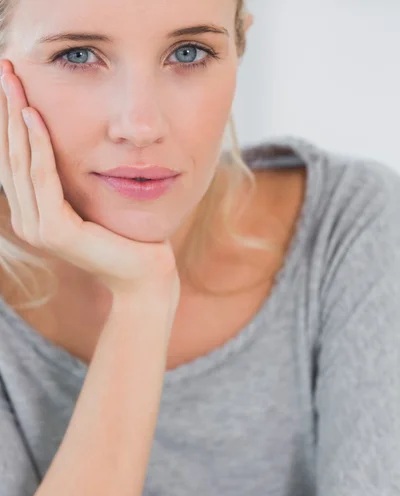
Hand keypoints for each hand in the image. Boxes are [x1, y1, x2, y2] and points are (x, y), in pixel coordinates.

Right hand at [0, 60, 180, 299]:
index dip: (8, 119)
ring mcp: (38, 229)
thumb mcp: (92, 198)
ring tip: (13, 81)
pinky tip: (34, 116)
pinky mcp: (55, 232)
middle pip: (10, 155)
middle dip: (6, 109)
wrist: (145, 274)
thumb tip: (60, 140)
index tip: (11, 80)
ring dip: (15, 119)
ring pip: (21, 162)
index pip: (15, 158)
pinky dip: (38, 146)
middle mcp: (28, 220)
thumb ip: (70, 178)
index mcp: (34, 212)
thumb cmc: (126, 234)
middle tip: (5, 68)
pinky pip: (43, 178)